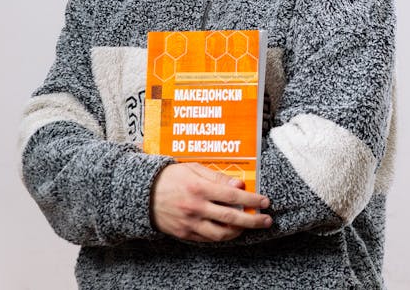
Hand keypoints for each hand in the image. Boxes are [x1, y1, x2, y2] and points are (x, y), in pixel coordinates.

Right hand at [150, 162, 271, 241]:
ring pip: (221, 234)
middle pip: (231, 218)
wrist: (142, 194)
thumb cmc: (171, 177)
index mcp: (200, 189)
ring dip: (239, 231)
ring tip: (248, 227)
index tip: (265, 202)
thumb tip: (239, 185)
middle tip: (267, 221)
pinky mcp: (184, 233)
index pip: (233, 197)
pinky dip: (222, 235)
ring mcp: (190, 223)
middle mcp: (196, 208)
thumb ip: (218, 178)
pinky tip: (230, 230)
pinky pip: (208, 239)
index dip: (252, 200)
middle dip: (253, 221)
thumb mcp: (194, 169)